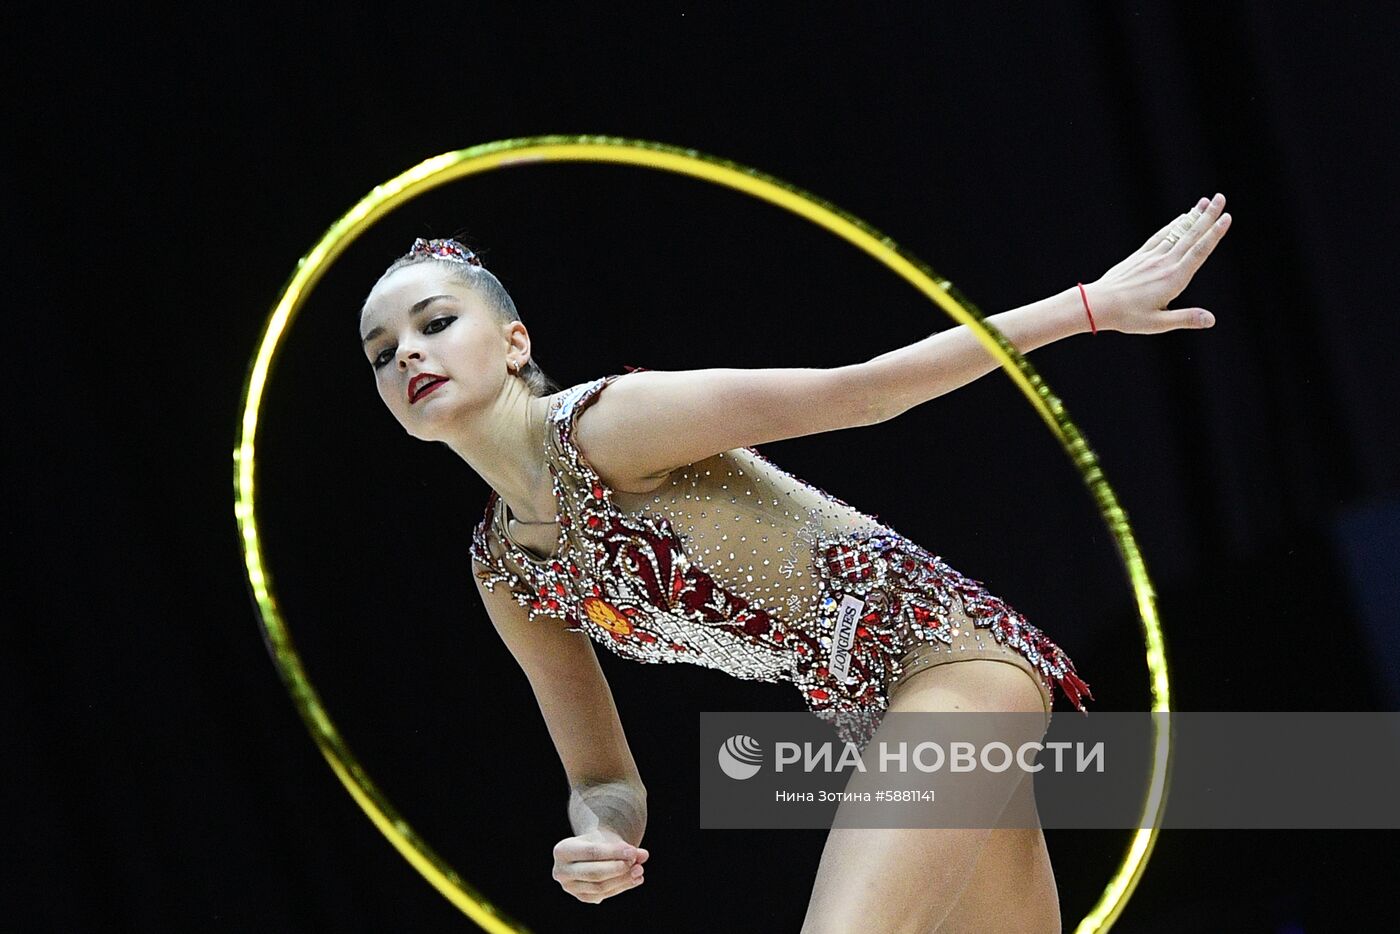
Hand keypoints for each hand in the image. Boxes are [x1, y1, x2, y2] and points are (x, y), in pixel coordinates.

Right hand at [551, 829, 649, 903]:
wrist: (590, 851)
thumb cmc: (598, 840)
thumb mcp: (608, 839)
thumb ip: (625, 847)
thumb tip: (643, 855)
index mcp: (562, 851)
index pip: (591, 852)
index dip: (614, 852)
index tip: (633, 851)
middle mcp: (561, 871)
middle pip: (594, 873)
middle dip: (618, 869)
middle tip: (638, 864)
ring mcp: (569, 887)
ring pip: (599, 887)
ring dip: (623, 880)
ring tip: (640, 870)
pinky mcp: (581, 897)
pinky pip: (603, 895)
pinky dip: (620, 887)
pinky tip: (635, 880)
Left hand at [1085, 193, 1231, 333]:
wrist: (1097, 304)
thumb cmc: (1127, 316)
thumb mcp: (1158, 323)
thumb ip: (1186, 318)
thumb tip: (1211, 320)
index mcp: (1174, 279)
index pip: (1199, 252)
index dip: (1214, 234)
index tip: (1226, 217)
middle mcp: (1165, 263)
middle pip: (1190, 236)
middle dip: (1208, 216)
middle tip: (1221, 197)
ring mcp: (1151, 257)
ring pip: (1176, 232)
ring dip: (1193, 216)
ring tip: (1206, 201)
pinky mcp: (1140, 256)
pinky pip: (1160, 236)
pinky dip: (1173, 226)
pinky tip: (1181, 218)